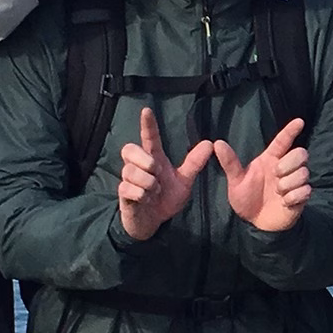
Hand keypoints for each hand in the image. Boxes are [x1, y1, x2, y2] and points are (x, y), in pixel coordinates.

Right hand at [118, 108, 213, 242]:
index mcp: (153, 159)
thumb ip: (194, 163)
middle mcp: (138, 166)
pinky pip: (129, 188)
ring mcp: (128, 179)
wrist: (153, 222)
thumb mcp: (184, 181)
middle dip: (144, 159)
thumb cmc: (165, 198)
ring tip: (154, 192)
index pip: (149, 138)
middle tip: (156, 172)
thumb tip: (210, 143)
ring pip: (131, 171)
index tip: (147, 110)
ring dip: (148, 183)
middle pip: (129, 149)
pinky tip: (146, 200)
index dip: (148, 125)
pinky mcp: (123, 193)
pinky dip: (142, 195)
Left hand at [215, 118, 310, 234]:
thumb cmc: (246, 198)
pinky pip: (305, 190)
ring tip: (277, 193)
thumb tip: (217, 143)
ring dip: (288, 184)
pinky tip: (284, 202)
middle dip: (289, 163)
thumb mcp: (235, 180)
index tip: (299, 121)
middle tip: (276, 174)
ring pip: (304, 172)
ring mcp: (295, 182)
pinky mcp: (301, 197)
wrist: (255, 222)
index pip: (283, 140)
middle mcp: (285, 168)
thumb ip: (229, 162)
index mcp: (270, 159)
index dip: (291, 130)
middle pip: (301, 153)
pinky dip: (293, 197)